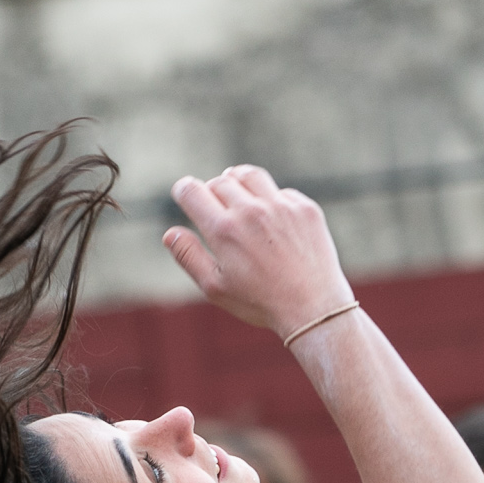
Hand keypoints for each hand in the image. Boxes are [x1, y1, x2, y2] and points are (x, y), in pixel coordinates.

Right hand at [160, 166, 354, 341]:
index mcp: (224, 230)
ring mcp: (281, 206)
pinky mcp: (304, 208)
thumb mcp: (215, 287)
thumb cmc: (259, 302)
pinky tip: (270, 220)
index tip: (184, 194)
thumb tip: (170, 233)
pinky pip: (279, 191)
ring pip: (249, 175)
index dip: (183, 190)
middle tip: (213, 207)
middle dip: (211, 191)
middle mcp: (251, 211)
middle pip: (219, 182)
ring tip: (237, 198)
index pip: (192, 191)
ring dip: (237, 182)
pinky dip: (269, 200)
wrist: (313, 307)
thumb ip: (189, 256)